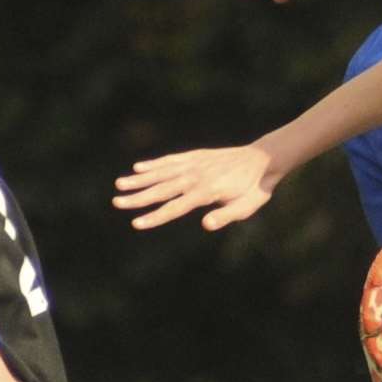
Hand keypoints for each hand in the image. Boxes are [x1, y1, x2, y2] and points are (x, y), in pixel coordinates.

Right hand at [113, 142, 283, 230]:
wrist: (265, 159)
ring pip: (163, 172)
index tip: (136, 223)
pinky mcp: (197, 156)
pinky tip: (139, 167)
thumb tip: (205, 225)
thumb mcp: (247, 206)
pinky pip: (172, 160)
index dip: (155, 216)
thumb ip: (226, 215)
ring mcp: (196, 164)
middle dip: (139, 197)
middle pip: (163, 188)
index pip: (176, 207)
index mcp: (208, 191)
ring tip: (119, 184)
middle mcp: (197, 175)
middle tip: (116, 202)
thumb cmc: (256, 188)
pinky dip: (156, 163)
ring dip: (140, 179)